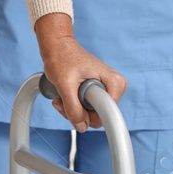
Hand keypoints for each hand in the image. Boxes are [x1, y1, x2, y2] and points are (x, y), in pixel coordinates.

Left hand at [33, 13, 125, 131]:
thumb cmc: (62, 58)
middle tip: (63, 100)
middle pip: (98, 117)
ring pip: (91, 116)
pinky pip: (87, 110)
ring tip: (61, 96)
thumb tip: (82, 127)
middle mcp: (114, 87)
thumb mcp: (65, 84)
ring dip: (72, 111)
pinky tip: (63, 97)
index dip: (87, 115)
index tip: (74, 103)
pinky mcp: (97, 93)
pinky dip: (73, 107)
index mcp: (114, 83)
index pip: (107, 115)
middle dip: (77, 113)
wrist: (58, 46)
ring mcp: (106, 91)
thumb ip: (73, 108)